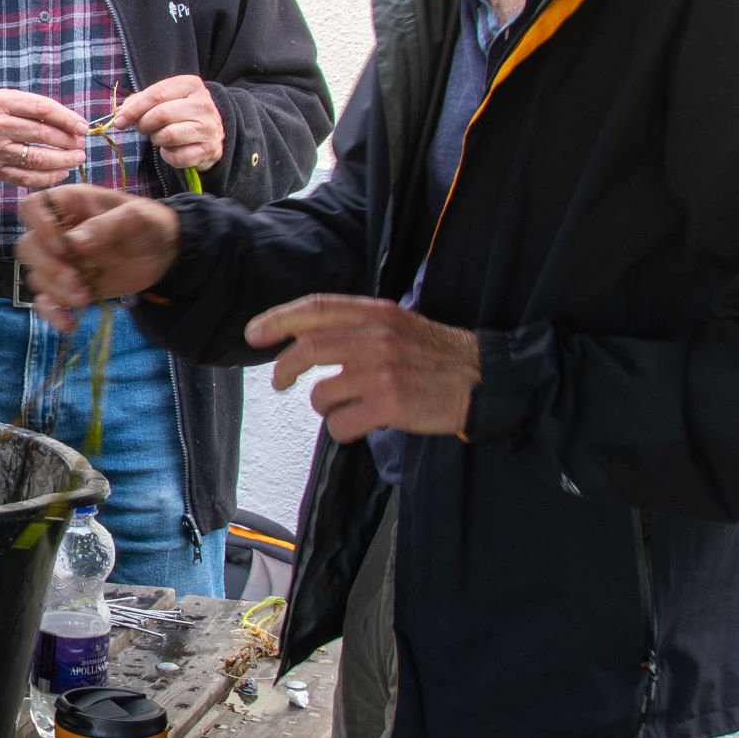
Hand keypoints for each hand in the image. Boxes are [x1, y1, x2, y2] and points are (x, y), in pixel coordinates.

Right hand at [0, 89, 88, 186]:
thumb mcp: (6, 100)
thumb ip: (34, 107)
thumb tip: (72, 122)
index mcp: (3, 103)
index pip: (42, 109)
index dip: (67, 118)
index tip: (83, 126)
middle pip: (42, 134)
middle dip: (68, 141)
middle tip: (81, 144)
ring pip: (37, 158)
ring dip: (63, 160)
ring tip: (77, 158)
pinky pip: (26, 178)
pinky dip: (48, 177)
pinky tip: (61, 173)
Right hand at [14, 186, 181, 330]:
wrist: (165, 253)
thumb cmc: (149, 225)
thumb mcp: (137, 218)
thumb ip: (106, 226)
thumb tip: (74, 241)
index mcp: (70, 206)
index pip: (33, 208)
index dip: (39, 225)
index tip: (61, 245)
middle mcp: (57, 233)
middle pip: (27, 247)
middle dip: (47, 267)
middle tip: (75, 280)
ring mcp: (61, 262)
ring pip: (36, 276)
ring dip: (56, 291)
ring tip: (86, 298)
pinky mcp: (67, 288)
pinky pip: (46, 302)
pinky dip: (52, 313)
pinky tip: (69, 323)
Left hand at [114, 75, 224, 172]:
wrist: (210, 132)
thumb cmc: (179, 112)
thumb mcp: (163, 99)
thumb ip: (139, 101)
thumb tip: (120, 114)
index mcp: (191, 85)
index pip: (157, 94)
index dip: (133, 109)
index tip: (119, 121)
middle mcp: (204, 104)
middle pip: (161, 115)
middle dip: (144, 124)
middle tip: (143, 128)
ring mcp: (209, 128)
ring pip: (168, 135)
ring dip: (156, 139)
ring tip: (160, 136)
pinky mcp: (209, 150)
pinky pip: (177, 156)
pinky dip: (168, 156)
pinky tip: (171, 149)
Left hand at [245, 296, 480, 442]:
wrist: (485, 380)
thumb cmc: (439, 356)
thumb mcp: (400, 325)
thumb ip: (359, 326)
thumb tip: (308, 337)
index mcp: (377, 313)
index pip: (316, 308)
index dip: (278, 319)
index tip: (253, 334)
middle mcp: (376, 337)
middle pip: (307, 348)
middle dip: (284, 367)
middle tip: (279, 381)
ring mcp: (382, 371)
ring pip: (321, 394)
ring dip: (325, 407)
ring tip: (347, 408)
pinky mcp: (390, 404)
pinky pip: (340, 423)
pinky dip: (342, 429)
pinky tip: (361, 425)